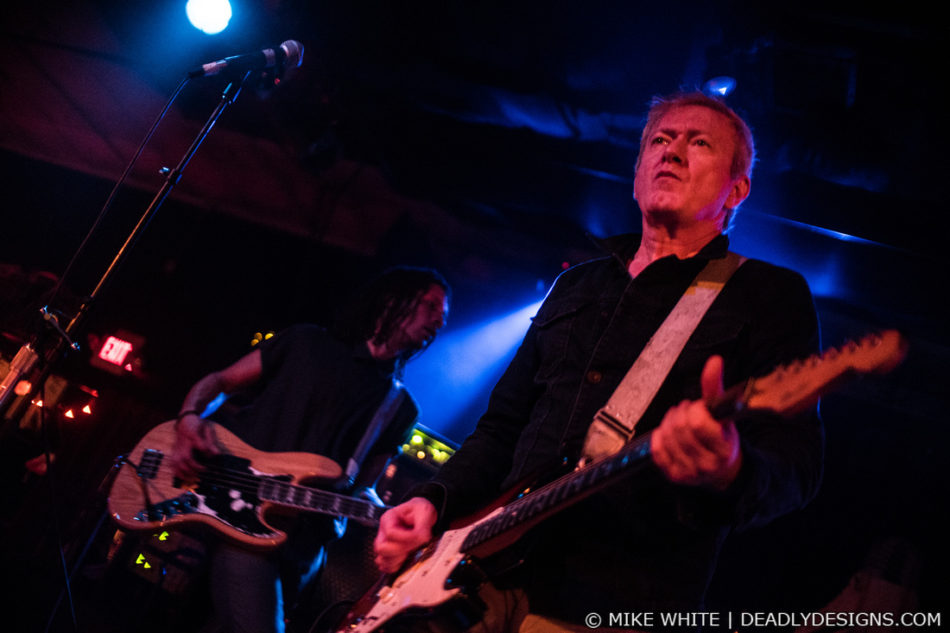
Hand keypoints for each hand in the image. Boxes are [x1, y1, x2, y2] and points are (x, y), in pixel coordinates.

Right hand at [169, 414, 218, 478]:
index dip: (205, 453)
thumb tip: (216, 454)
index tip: (211, 458)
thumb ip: (211, 442)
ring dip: (185, 472)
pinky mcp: (174, 450)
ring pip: (177, 462)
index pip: (199, 445)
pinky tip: (183, 477)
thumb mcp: (207, 428)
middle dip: (194, 467)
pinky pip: (172, 463)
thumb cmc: (197, 424)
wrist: (184, 419)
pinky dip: (176, 472)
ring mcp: (177, 446)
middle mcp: (183, 441)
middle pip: (186, 457)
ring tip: (194, 477)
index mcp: (192, 434)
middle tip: (204, 471)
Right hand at [373, 497, 436, 573]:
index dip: (404, 538)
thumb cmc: (420, 511)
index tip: (416, 538)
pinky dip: (394, 567)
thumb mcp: (424, 511)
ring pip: (382, 559)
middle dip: (399, 551)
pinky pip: (385, 566)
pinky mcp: (389, 553)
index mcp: (389, 518)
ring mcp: (385, 543)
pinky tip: (404, 562)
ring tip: (408, 555)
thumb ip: (423, 526)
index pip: (390, 533)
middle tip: (412, 548)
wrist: (421, 516)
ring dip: (397, 561)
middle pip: (381, 548)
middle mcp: (383, 532)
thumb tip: (421, 538)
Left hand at [651, 355, 741, 489]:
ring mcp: (691, 473)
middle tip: (684, 411)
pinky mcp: (675, 476)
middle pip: (679, 429)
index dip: (694, 410)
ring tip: (677, 420)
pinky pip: (657, 451)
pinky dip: (659, 438)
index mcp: (724, 448)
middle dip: (679, 413)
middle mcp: (708, 464)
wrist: (722, 468)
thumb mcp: (723, 412)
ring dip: (668, 423)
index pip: (697, 422)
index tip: (698, 408)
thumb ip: (715, 386)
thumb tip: (714, 360)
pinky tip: (667, 433)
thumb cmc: (722, 437)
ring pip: (667, 438)